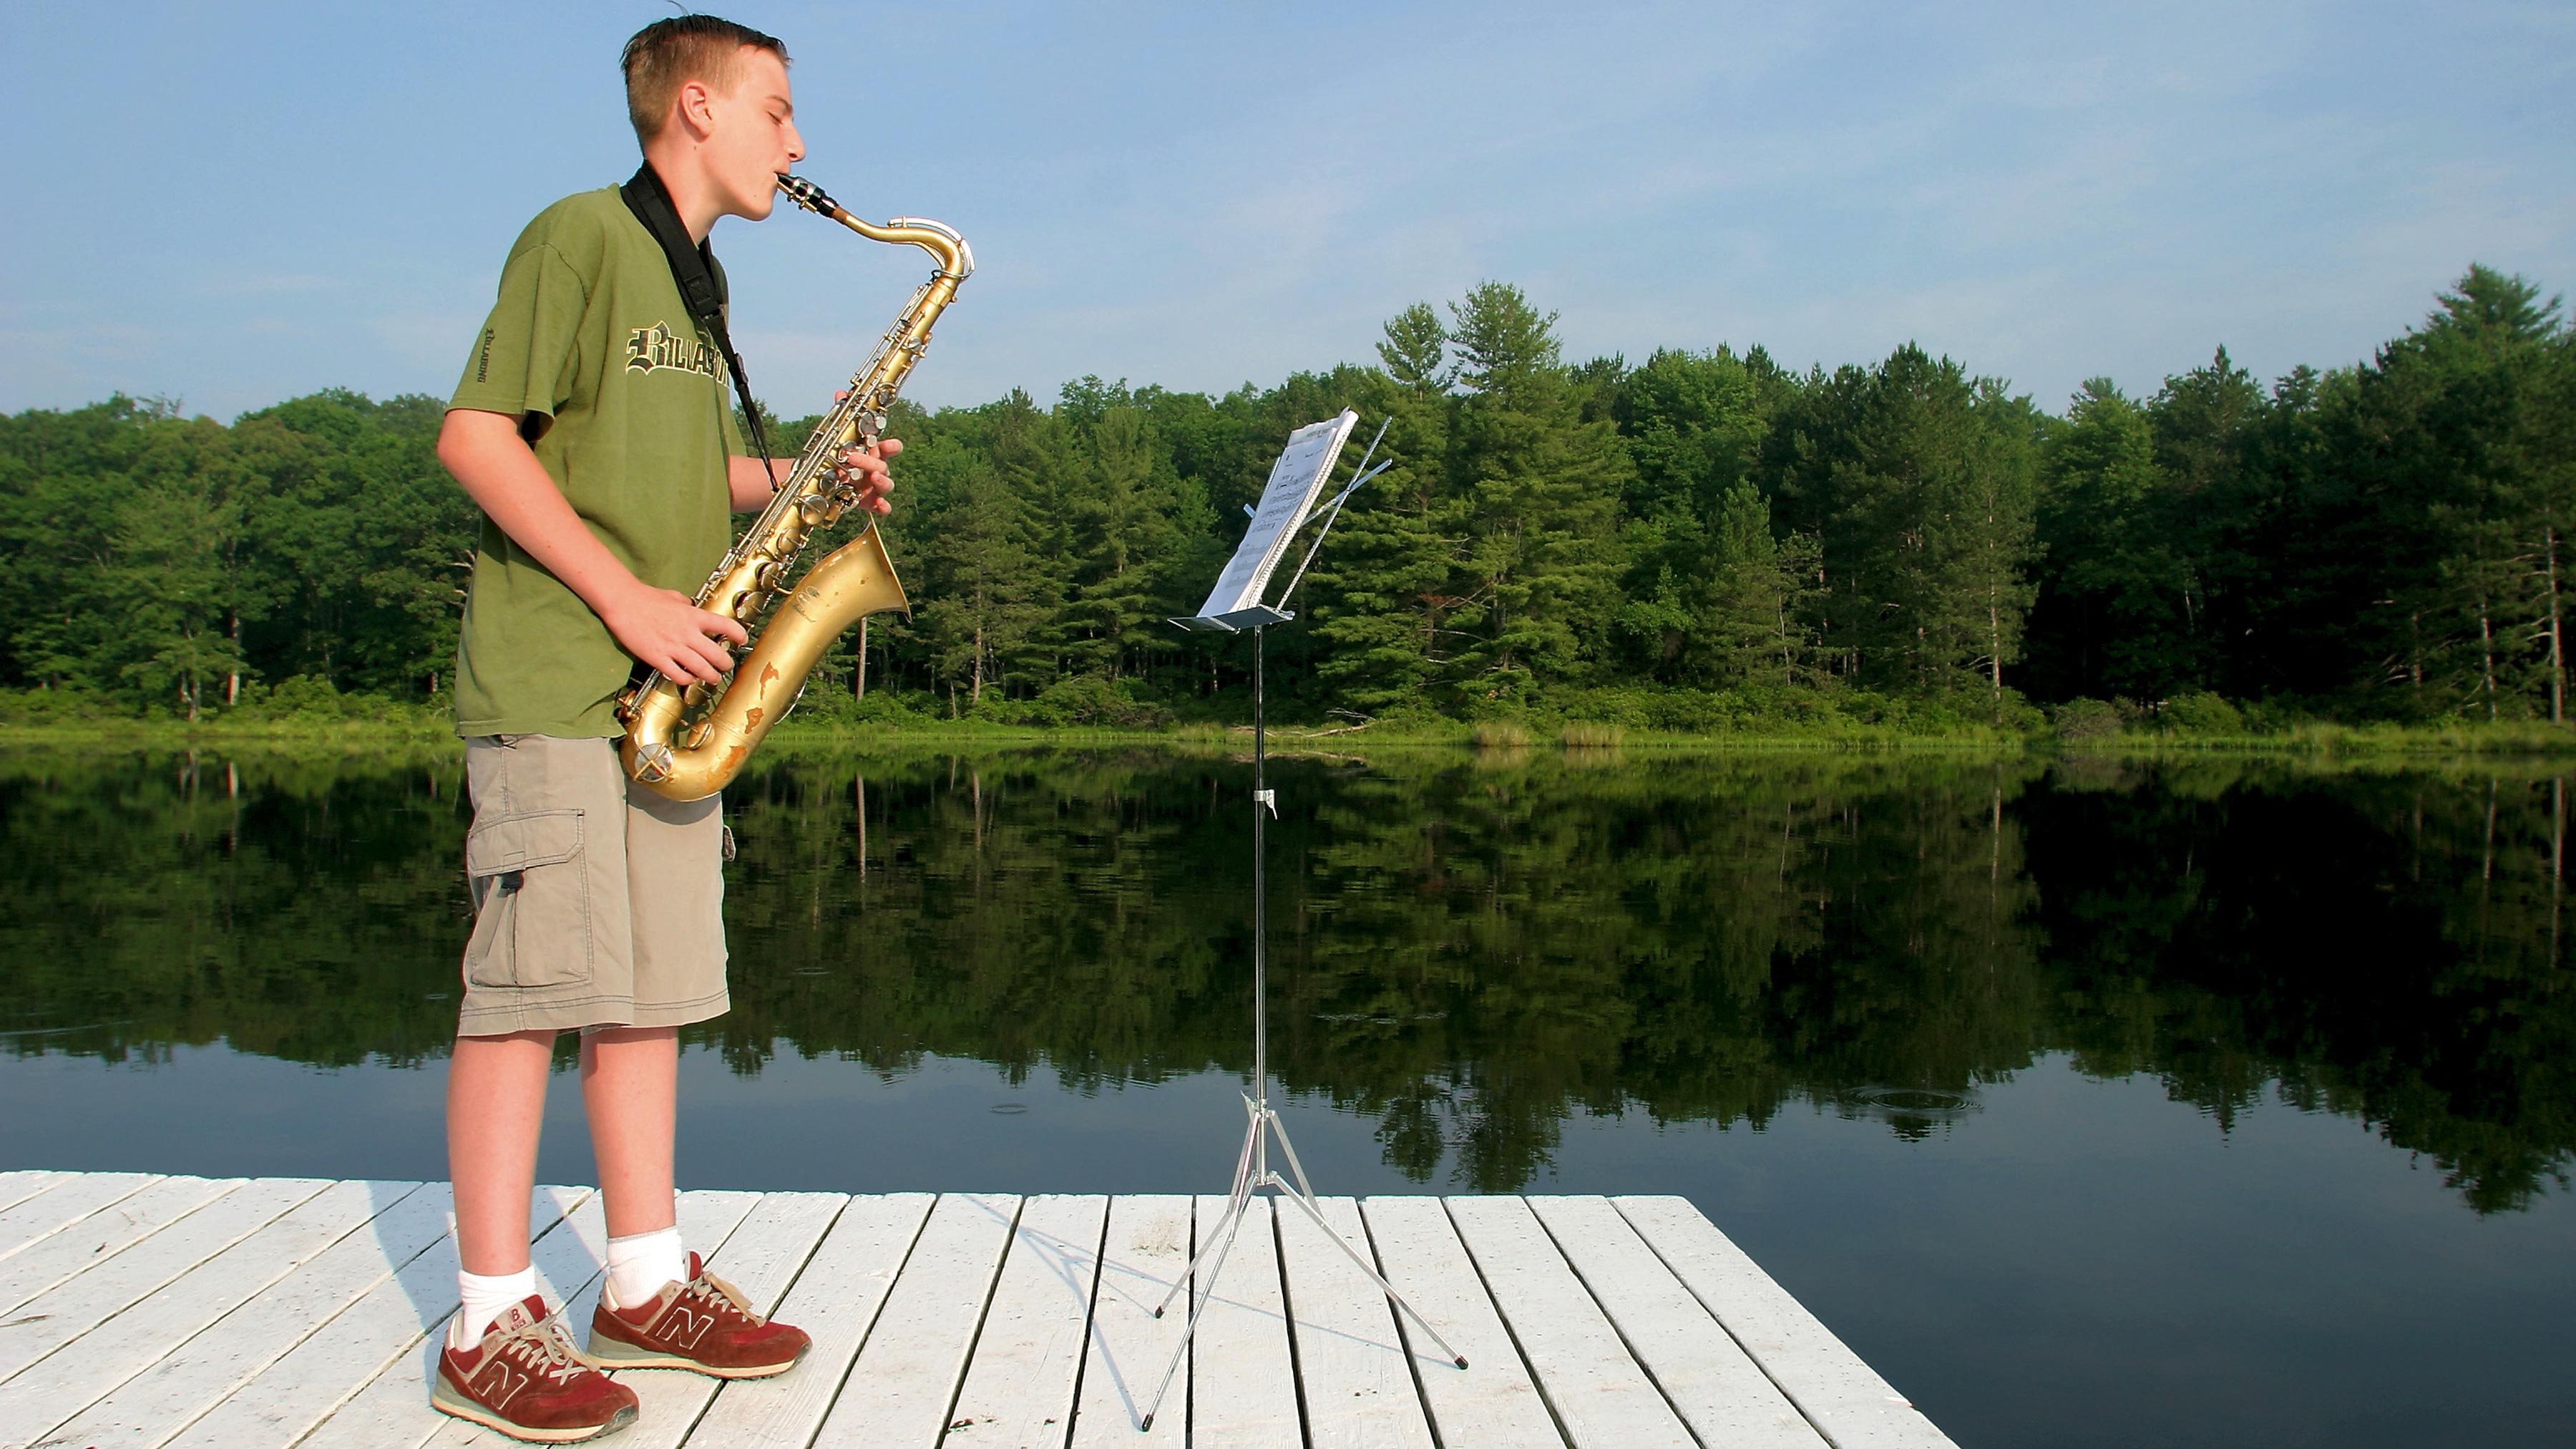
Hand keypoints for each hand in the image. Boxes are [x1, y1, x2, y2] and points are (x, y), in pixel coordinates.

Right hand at [600, 581, 747, 684]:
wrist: (623, 603)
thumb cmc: (646, 597)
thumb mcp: (673, 596)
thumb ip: (686, 604)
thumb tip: (692, 606)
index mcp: (694, 616)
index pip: (726, 625)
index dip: (738, 634)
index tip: (741, 639)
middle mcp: (688, 633)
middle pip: (717, 654)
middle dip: (725, 664)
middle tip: (726, 666)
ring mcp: (673, 647)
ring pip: (702, 669)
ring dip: (711, 676)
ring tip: (713, 678)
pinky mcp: (658, 658)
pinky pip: (679, 675)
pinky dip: (687, 679)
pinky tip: (688, 678)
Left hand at [829, 437, 899, 515]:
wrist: (823, 488)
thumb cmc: (830, 466)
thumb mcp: (833, 453)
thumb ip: (840, 447)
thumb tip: (841, 445)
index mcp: (871, 455)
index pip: (888, 449)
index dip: (891, 447)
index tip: (887, 445)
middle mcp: (875, 471)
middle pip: (882, 466)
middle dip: (869, 461)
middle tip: (852, 457)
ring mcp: (874, 488)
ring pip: (887, 485)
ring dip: (881, 480)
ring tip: (874, 476)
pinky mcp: (870, 504)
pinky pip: (883, 508)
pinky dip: (883, 506)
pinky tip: (880, 503)